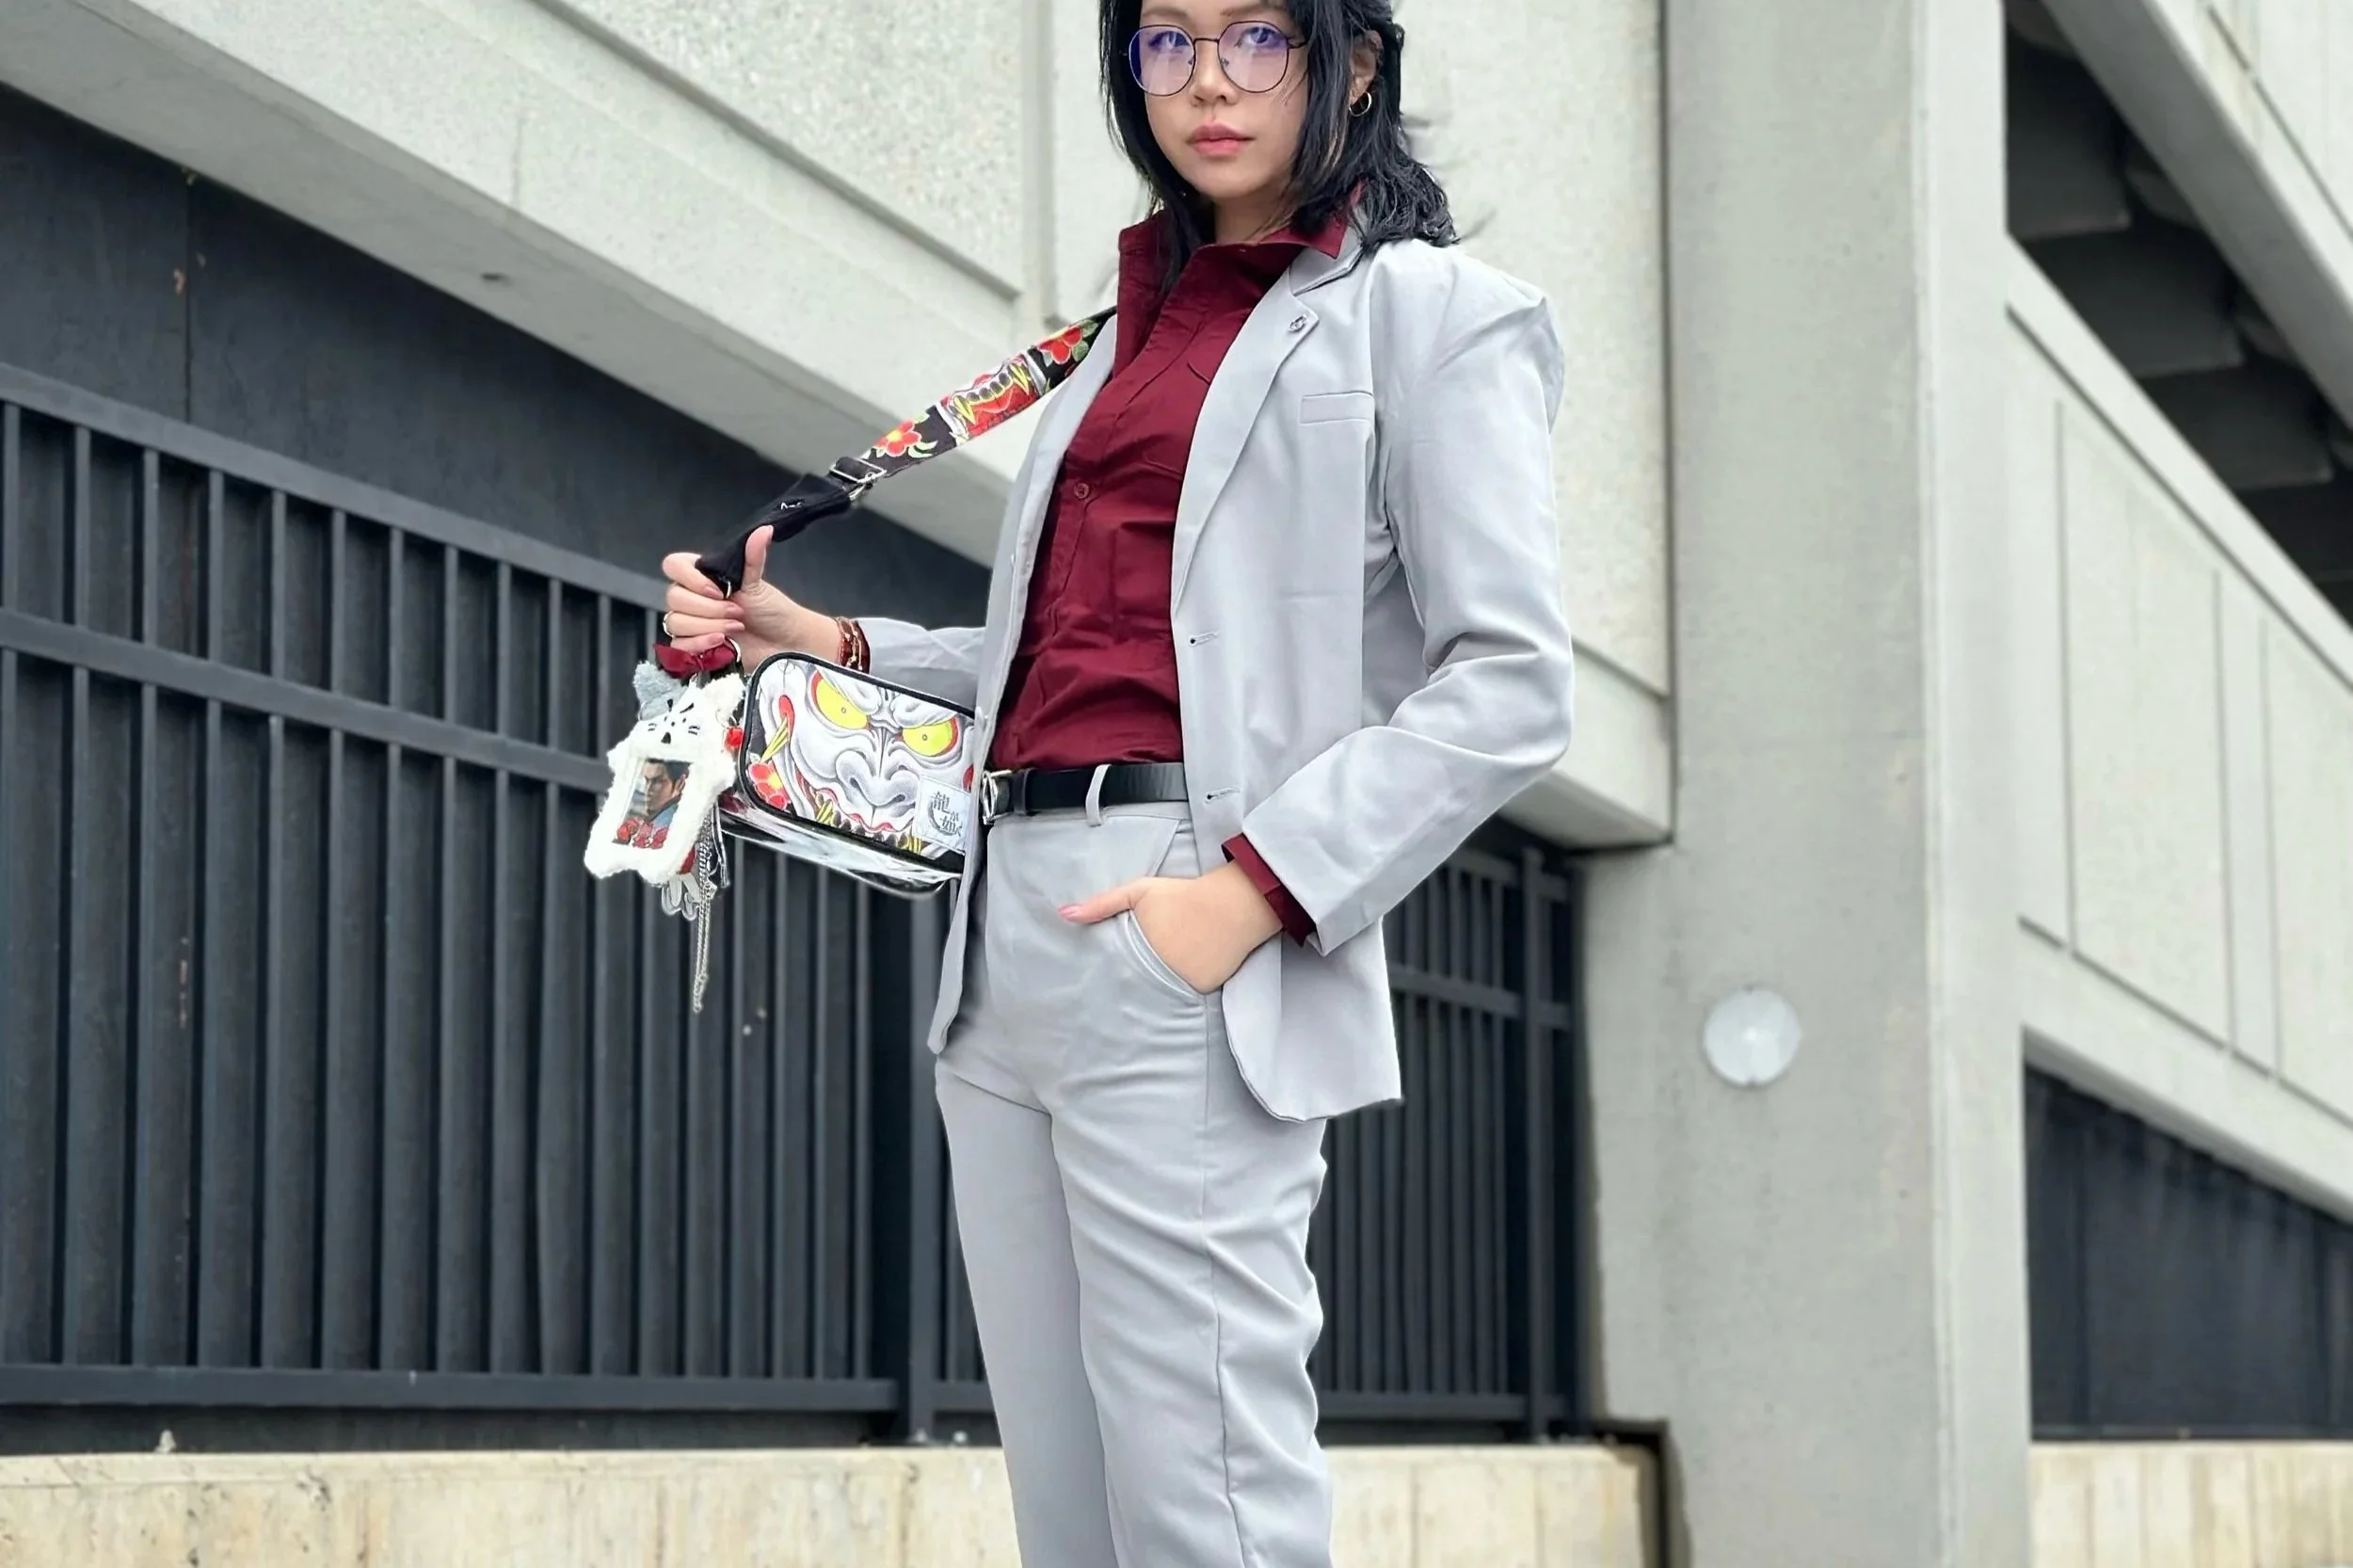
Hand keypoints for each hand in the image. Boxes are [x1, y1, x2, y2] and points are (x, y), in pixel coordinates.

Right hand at [659, 525, 837, 666]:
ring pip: (675, 622)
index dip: (690, 579)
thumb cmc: (771, 610)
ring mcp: (691, 622)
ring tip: (735, 628)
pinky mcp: (693, 645)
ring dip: (707, 626)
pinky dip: (699, 644)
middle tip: (736, 612)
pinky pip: (679, 645)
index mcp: (701, 575)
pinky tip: (721, 642)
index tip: (717, 590)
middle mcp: (691, 597)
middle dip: (707, 609)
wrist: (782, 642)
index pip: (673, 565)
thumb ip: (753, 556)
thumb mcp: (759, 583)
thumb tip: (763, 530)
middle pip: (673, 598)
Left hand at [1062, 862, 1284, 993]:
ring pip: (1157, 994)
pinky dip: (1178, 992)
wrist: (1234, 903)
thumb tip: (1063, 914)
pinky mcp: (1201, 989)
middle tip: (1111, 998)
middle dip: (1125, 987)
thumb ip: (1102, 904)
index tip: (1095, 984)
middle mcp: (1157, 969)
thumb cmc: (1184, 894)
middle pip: (1133, 985)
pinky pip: (1183, 995)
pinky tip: (1173, 987)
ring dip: (1150, 993)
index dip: (1106, 975)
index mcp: (1138, 947)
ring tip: (1141, 997)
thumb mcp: (1139, 891)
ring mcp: (1181, 981)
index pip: (1113, 970)